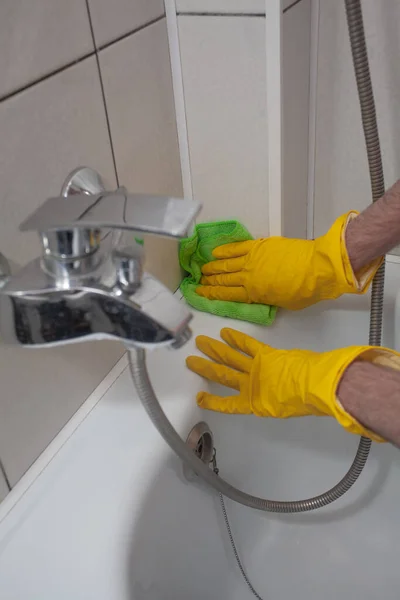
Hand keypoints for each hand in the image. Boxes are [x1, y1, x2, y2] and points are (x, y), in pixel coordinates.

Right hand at [186, 327, 385, 440]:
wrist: (315, 387)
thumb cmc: (304, 403)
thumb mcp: (288, 409)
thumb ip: (279, 402)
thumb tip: (280, 396)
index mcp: (255, 404)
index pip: (229, 405)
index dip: (213, 402)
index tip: (199, 397)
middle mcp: (251, 386)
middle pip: (223, 375)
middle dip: (206, 368)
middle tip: (190, 360)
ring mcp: (256, 369)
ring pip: (230, 358)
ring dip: (215, 350)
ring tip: (200, 343)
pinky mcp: (266, 354)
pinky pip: (248, 346)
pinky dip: (237, 338)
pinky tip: (225, 332)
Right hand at [196, 212, 379, 309]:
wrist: (317, 268)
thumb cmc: (305, 291)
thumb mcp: (284, 303)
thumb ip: (268, 298)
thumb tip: (262, 293)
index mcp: (254, 294)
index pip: (227, 295)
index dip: (211, 294)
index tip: (200, 293)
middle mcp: (248, 277)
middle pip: (224, 280)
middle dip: (209, 281)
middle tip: (197, 281)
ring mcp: (252, 259)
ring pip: (226, 264)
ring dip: (213, 267)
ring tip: (202, 268)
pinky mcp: (259, 246)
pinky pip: (237, 248)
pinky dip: (225, 250)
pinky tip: (215, 252)